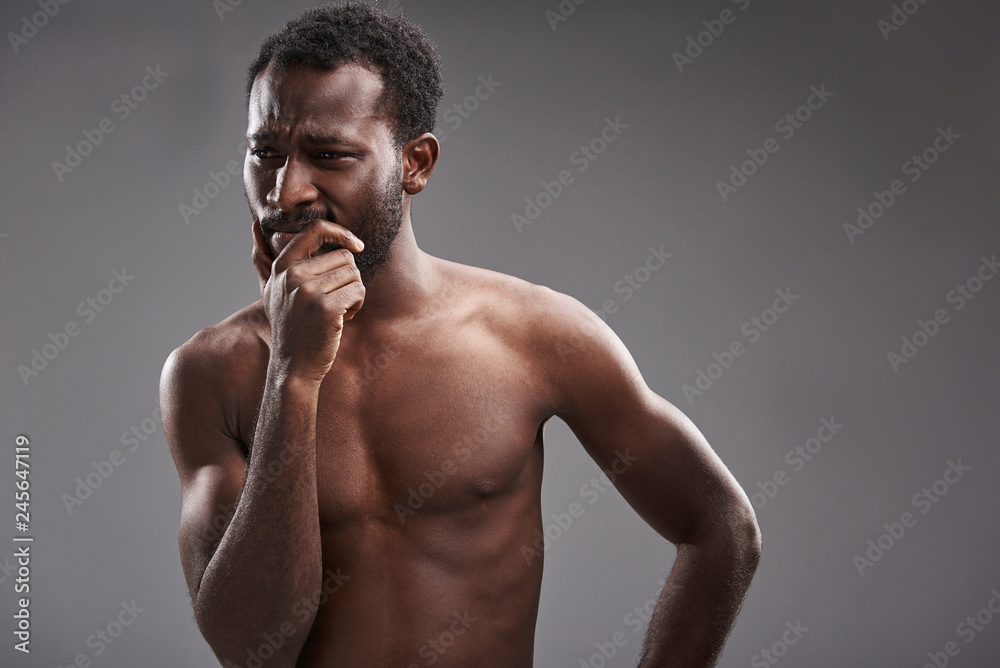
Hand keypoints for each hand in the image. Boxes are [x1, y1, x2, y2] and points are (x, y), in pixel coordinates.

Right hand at [251, 218, 365, 380]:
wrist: (293, 366)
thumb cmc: (290, 326)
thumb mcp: (270, 290)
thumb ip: (263, 259)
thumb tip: (255, 225)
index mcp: (282, 266)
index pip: (316, 230)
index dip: (341, 233)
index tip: (356, 246)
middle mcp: (293, 275)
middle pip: (344, 257)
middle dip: (349, 278)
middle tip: (337, 299)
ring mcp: (308, 291)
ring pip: (354, 274)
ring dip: (354, 293)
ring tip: (338, 310)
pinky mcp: (326, 308)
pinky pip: (358, 291)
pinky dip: (357, 305)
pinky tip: (343, 318)